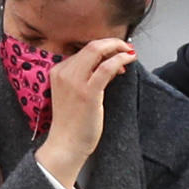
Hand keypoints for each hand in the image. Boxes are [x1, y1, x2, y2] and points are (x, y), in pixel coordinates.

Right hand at [35, 39, 135, 188]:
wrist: (65, 145)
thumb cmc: (72, 124)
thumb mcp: (76, 95)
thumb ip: (89, 78)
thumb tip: (110, 65)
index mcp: (58, 71)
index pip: (84, 50)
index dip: (104, 49)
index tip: (116, 55)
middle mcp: (64, 72)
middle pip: (91, 46)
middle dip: (113, 43)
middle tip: (126, 48)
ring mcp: (75, 82)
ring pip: (98, 51)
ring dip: (118, 48)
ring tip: (130, 53)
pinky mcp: (88, 92)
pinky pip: (106, 67)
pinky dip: (120, 59)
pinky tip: (129, 59)